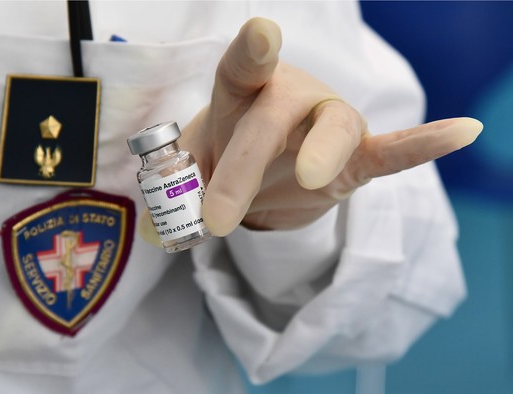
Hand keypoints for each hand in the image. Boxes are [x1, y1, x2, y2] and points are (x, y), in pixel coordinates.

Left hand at [138, 17, 482, 244]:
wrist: (260, 171)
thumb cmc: (226, 154)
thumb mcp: (194, 167)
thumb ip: (177, 193)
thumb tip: (154, 233)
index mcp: (243, 88)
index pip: (243, 66)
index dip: (251, 52)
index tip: (261, 36)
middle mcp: (289, 95)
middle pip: (271, 118)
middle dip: (241, 169)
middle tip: (214, 219)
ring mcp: (328, 122)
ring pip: (333, 131)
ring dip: (317, 159)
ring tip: (309, 181)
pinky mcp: (357, 156)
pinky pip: (392, 149)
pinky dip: (423, 145)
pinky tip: (464, 132)